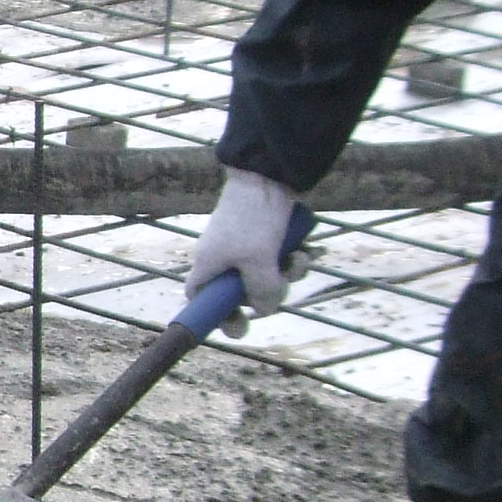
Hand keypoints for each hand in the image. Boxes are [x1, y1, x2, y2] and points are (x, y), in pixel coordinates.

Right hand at [186, 168, 300, 334]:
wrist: (269, 176)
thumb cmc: (253, 219)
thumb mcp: (258, 263)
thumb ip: (262, 293)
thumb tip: (265, 309)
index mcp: (208, 265)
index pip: (200, 300)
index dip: (214, 317)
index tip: (240, 326)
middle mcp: (224, 258)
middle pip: (241, 294)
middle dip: (265, 295)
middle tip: (277, 290)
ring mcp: (246, 247)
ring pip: (267, 278)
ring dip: (286, 275)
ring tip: (294, 260)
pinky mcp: (267, 237)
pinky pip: (279, 261)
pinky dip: (292, 259)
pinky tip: (301, 249)